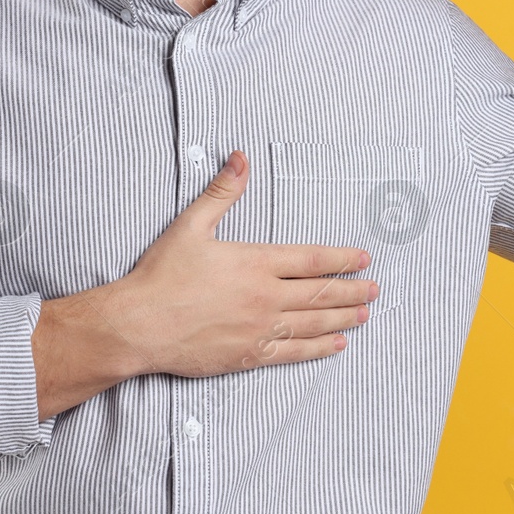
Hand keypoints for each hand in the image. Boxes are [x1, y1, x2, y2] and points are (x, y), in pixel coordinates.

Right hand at [111, 150, 378, 378]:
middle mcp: (264, 297)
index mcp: (254, 262)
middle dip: (351, 290)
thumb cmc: (161, 276)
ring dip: (342, 318)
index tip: (363, 258)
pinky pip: (293, 353)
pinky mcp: (249, 355)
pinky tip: (335, 346)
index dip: (340, 258)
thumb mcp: (191, 225)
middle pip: (319, 293)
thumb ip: (222, 192)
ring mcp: (259, 329)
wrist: (139, 325)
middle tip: (374, 288)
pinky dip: (317, 349)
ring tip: (364, 315)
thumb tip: (241, 158)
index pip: (310, 259)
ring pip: (312, 324)